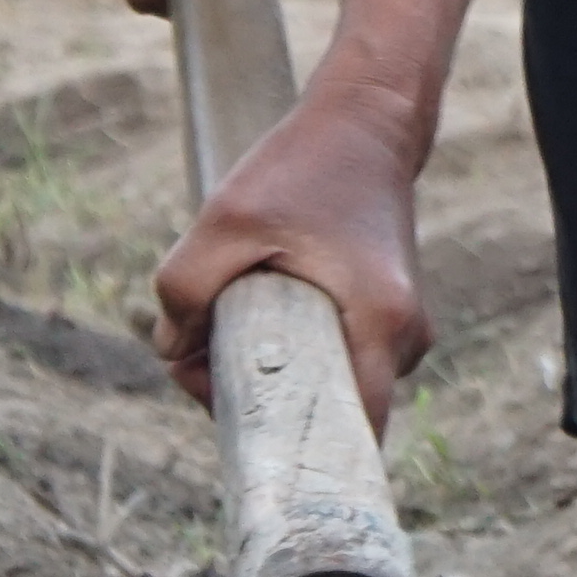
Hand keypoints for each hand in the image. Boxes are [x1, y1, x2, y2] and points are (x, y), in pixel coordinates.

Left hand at [153, 80, 431, 423]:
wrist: (364, 121)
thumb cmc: (302, 167)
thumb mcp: (225, 219)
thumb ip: (184, 290)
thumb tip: (172, 353)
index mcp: (381, 324)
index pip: (355, 434)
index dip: (298, 454)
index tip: (237, 434)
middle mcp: (405, 338)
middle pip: (328, 415)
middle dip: (255, 402)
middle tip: (201, 359)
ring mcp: (402, 330)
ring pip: (326, 386)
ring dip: (268, 370)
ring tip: (221, 322)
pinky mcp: (387, 318)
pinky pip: (333, 360)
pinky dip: (288, 349)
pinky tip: (250, 312)